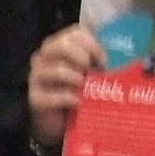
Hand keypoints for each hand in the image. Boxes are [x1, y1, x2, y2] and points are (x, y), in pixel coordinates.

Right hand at [24, 22, 102, 149]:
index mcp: (58, 46)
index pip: (73, 33)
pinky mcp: (35, 98)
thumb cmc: (75, 92)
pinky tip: (78, 102)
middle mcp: (43, 57)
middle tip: (94, 69)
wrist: (58, 122)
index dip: (92, 43)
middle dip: (82, 55)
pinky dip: (68, 98)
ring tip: (86, 86)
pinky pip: (51, 95)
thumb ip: (97, 61)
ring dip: (76, 78)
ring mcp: (36, 77)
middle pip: (60, 45)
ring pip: (57, 70)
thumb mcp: (87, 73)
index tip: (104, 59)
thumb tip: (119, 57)